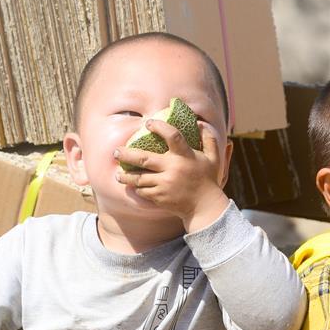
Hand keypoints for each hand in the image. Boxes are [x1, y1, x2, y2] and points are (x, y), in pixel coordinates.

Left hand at [113, 120, 228, 231]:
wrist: (205, 206)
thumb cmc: (208, 180)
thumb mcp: (214, 158)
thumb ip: (209, 139)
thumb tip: (201, 123)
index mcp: (186, 156)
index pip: (172, 136)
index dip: (160, 127)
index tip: (149, 123)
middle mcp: (173, 169)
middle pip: (144, 159)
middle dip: (127, 154)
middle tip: (116, 151)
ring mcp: (165, 184)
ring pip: (139, 178)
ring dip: (126, 176)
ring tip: (118, 174)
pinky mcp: (160, 197)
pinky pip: (143, 191)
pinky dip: (137, 188)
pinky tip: (132, 186)